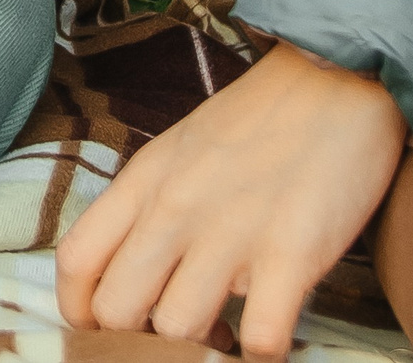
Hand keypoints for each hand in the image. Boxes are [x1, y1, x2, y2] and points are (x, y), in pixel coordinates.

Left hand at [54, 42, 407, 360]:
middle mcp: (176, 209)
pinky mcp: (293, 254)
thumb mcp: (179, 151)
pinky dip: (261, 354)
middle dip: (137, 340)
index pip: (76, 262)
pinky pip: (261, 337)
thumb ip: (149, 205)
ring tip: (225, 336)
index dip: (78, 311)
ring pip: (178, 330)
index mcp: (144, 182)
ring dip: (200, 351)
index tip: (102, 329)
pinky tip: (269, 336)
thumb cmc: (258, 121)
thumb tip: (129, 271)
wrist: (336, 78)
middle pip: (116, 310)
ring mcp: (232, 233)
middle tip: (175, 335)